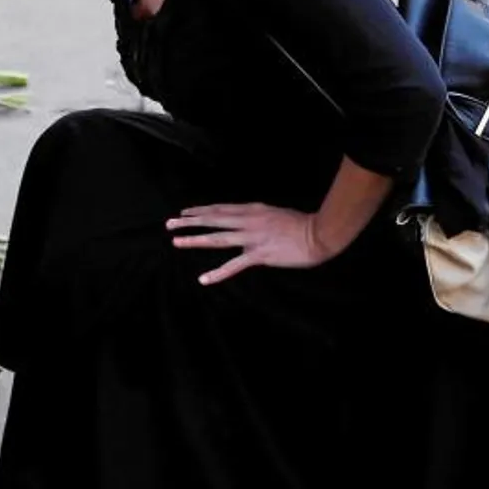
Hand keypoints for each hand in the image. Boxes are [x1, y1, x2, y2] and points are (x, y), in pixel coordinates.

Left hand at [167, 204, 339, 285]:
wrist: (319, 233)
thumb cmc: (301, 223)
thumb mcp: (274, 212)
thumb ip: (257, 216)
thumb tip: (245, 221)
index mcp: (252, 209)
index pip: (220, 209)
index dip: (201, 210)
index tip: (185, 212)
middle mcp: (248, 221)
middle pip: (212, 219)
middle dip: (189, 221)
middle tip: (169, 223)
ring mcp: (252, 238)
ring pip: (217, 238)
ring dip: (195, 240)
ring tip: (176, 242)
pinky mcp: (259, 255)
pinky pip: (234, 265)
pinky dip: (217, 273)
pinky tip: (203, 279)